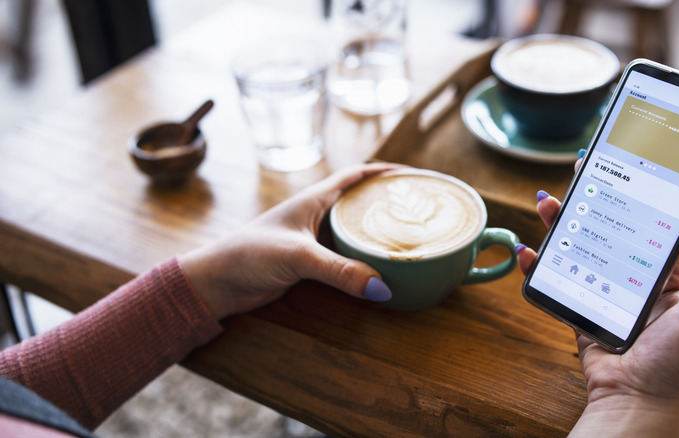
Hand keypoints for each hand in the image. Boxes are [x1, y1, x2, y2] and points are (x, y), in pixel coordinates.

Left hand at [179, 163, 402, 319]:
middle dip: (389, 202)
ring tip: (408, 238)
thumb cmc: (248, 256)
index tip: (414, 176)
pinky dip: (364, 259)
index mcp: (314, 200)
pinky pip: (346, 256)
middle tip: (420, 210)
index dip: (385, 172)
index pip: (356, 176)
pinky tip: (379, 268)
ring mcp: (313, 239)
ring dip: (378, 233)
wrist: (216, 282)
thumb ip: (339, 271)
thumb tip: (383, 287)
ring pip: (354, 231)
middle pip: (360, 202)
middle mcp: (316, 215)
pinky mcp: (309, 263)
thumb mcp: (298, 257)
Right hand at [518, 161, 678, 435]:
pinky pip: (555, 282)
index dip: (640, 191)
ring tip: (545, 203)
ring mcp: (605, 293)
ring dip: (560, 224)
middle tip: (581, 169)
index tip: (626, 162)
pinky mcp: (579, 310)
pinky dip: (536, 267)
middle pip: (610, 227)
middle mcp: (636, 279)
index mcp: (674, 275)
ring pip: (579, 248)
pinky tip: (528, 251)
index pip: (654, 221)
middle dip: (593, 197)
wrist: (639, 403)